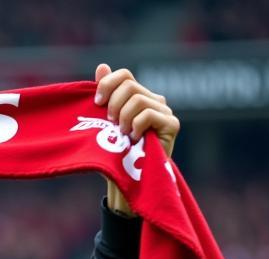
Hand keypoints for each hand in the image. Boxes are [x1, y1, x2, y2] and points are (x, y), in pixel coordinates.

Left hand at [93, 64, 178, 214]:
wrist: (126, 182)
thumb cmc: (114, 155)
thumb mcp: (104, 125)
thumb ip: (106, 96)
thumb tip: (102, 66)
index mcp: (138, 97)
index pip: (125, 75)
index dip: (108, 84)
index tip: (96, 103)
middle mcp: (154, 100)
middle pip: (129, 85)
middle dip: (112, 105)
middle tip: (110, 124)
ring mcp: (164, 112)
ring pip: (138, 98)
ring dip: (123, 118)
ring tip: (122, 134)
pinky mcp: (172, 125)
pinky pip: (149, 114)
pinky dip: (136, 125)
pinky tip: (133, 138)